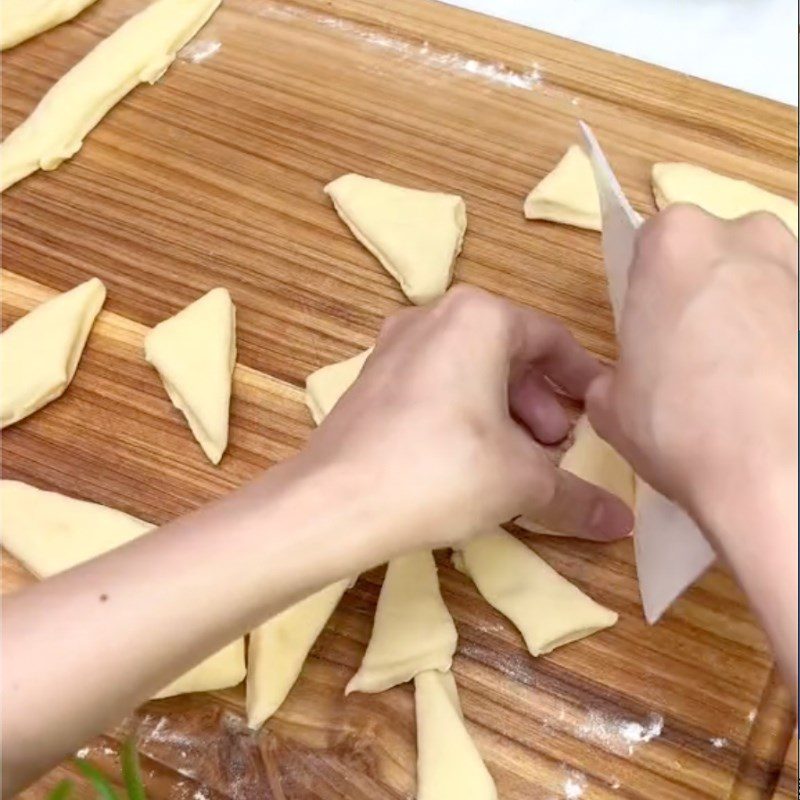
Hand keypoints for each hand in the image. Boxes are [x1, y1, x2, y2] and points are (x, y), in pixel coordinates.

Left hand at [305, 285, 633, 548]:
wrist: (335, 502)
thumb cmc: (443, 471)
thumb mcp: (523, 483)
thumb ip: (578, 496)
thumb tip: (622, 522)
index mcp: (478, 317)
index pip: (551, 339)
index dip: (582, 378)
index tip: (600, 410)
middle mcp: (433, 316)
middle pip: (508, 353)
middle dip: (540, 402)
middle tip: (555, 446)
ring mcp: (394, 345)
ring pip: (469, 369)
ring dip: (504, 410)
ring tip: (517, 459)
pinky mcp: (370, 378)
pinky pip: (435, 384)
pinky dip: (464, 411)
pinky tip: (470, 459)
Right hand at [586, 205, 796, 521]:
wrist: (780, 475)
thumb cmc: (680, 427)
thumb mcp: (609, 405)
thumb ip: (613, 373)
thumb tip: (626, 382)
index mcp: (673, 242)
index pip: (650, 245)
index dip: (648, 292)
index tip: (651, 330)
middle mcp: (745, 235)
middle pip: (714, 255)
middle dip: (704, 295)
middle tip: (693, 356)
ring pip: (765, 281)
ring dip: (752, 315)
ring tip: (744, 381)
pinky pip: (797, 317)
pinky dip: (787, 342)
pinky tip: (778, 389)